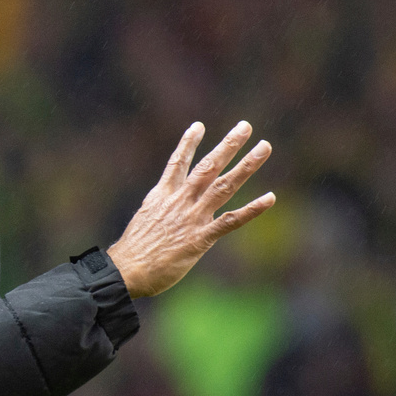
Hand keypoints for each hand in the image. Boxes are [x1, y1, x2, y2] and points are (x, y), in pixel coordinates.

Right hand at [107, 121, 274, 298]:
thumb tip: (165, 211)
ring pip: (223, 185)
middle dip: (227, 145)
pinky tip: (270, 198)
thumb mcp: (144, 221)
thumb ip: (160, 211)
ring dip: (246, 165)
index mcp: (162, 196)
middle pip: (207, 167)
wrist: (125, 270)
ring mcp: (191, 218)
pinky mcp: (199, 239)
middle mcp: (179, 202)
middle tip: (245, 126)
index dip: (188, 143)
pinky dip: (251, 210)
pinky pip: (230, 221)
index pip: (177, 163)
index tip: (198, 125)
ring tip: (264, 147)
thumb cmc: (133, 251)